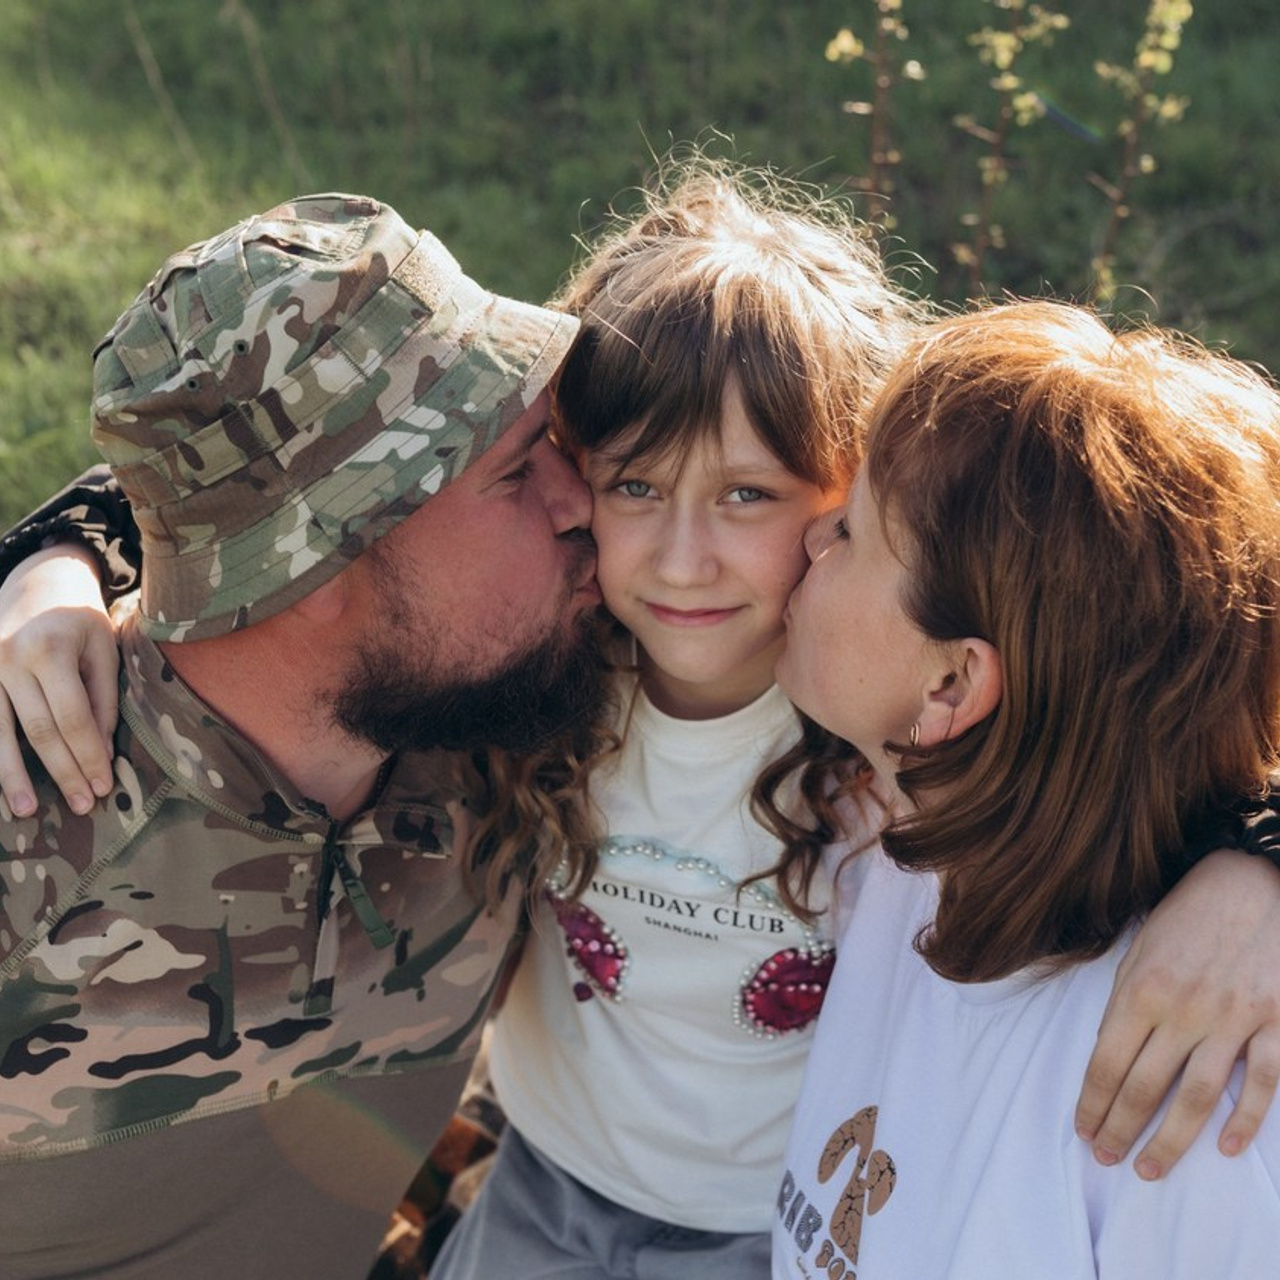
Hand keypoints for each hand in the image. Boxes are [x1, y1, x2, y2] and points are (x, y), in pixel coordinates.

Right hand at [0, 543, 117, 815]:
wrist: (38, 581)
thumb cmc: (79, 620)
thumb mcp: (103, 648)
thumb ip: (103, 699)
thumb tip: (101, 751)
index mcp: (49, 648)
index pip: (73, 718)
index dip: (88, 756)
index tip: (103, 788)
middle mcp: (8, 657)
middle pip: (38, 730)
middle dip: (61, 772)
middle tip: (80, 807)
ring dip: (11, 776)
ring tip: (26, 812)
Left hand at [1075, 849, 1279, 1177]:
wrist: (1251, 882)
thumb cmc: (1188, 915)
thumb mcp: (1141, 951)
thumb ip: (1126, 1002)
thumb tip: (1107, 1051)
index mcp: (1142, 990)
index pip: (1106, 1062)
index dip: (1092, 1103)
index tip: (1082, 1131)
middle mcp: (1184, 1009)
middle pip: (1145, 1087)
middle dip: (1121, 1129)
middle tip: (1107, 1160)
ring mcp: (1233, 1019)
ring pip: (1197, 1096)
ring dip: (1171, 1140)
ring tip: (1149, 1169)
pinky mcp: (1276, 1021)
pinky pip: (1262, 1082)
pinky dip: (1244, 1120)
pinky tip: (1224, 1147)